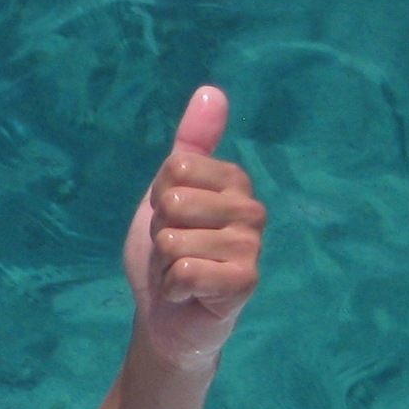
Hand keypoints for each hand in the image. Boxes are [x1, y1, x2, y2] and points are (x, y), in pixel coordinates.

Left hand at [122, 86, 265, 371]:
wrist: (166, 317)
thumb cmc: (168, 255)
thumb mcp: (167, 193)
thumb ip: (190, 145)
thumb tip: (211, 91)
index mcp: (233, 181)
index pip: (176, 167)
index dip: (157, 199)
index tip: (169, 222)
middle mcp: (250, 209)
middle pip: (172, 203)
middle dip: (159, 234)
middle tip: (175, 252)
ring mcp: (250, 246)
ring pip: (175, 241)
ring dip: (165, 265)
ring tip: (182, 273)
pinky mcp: (244, 281)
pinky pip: (186, 270)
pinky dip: (173, 287)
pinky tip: (187, 294)